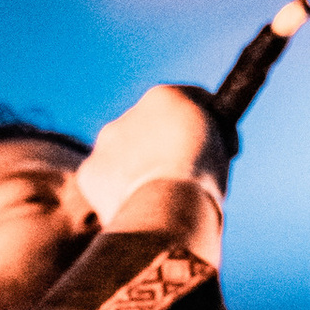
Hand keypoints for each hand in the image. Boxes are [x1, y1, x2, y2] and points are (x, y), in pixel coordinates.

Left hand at [75, 86, 228, 242]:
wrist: (166, 213)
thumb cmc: (201, 183)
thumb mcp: (220, 148)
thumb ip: (206, 136)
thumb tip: (203, 145)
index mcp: (165, 97)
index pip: (188, 102)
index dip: (204, 126)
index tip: (213, 149)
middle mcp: (129, 112)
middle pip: (152, 128)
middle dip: (166, 148)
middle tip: (185, 178)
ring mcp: (105, 142)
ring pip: (126, 155)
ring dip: (140, 169)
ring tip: (161, 199)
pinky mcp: (89, 172)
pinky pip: (107, 181)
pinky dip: (119, 192)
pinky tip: (138, 207)